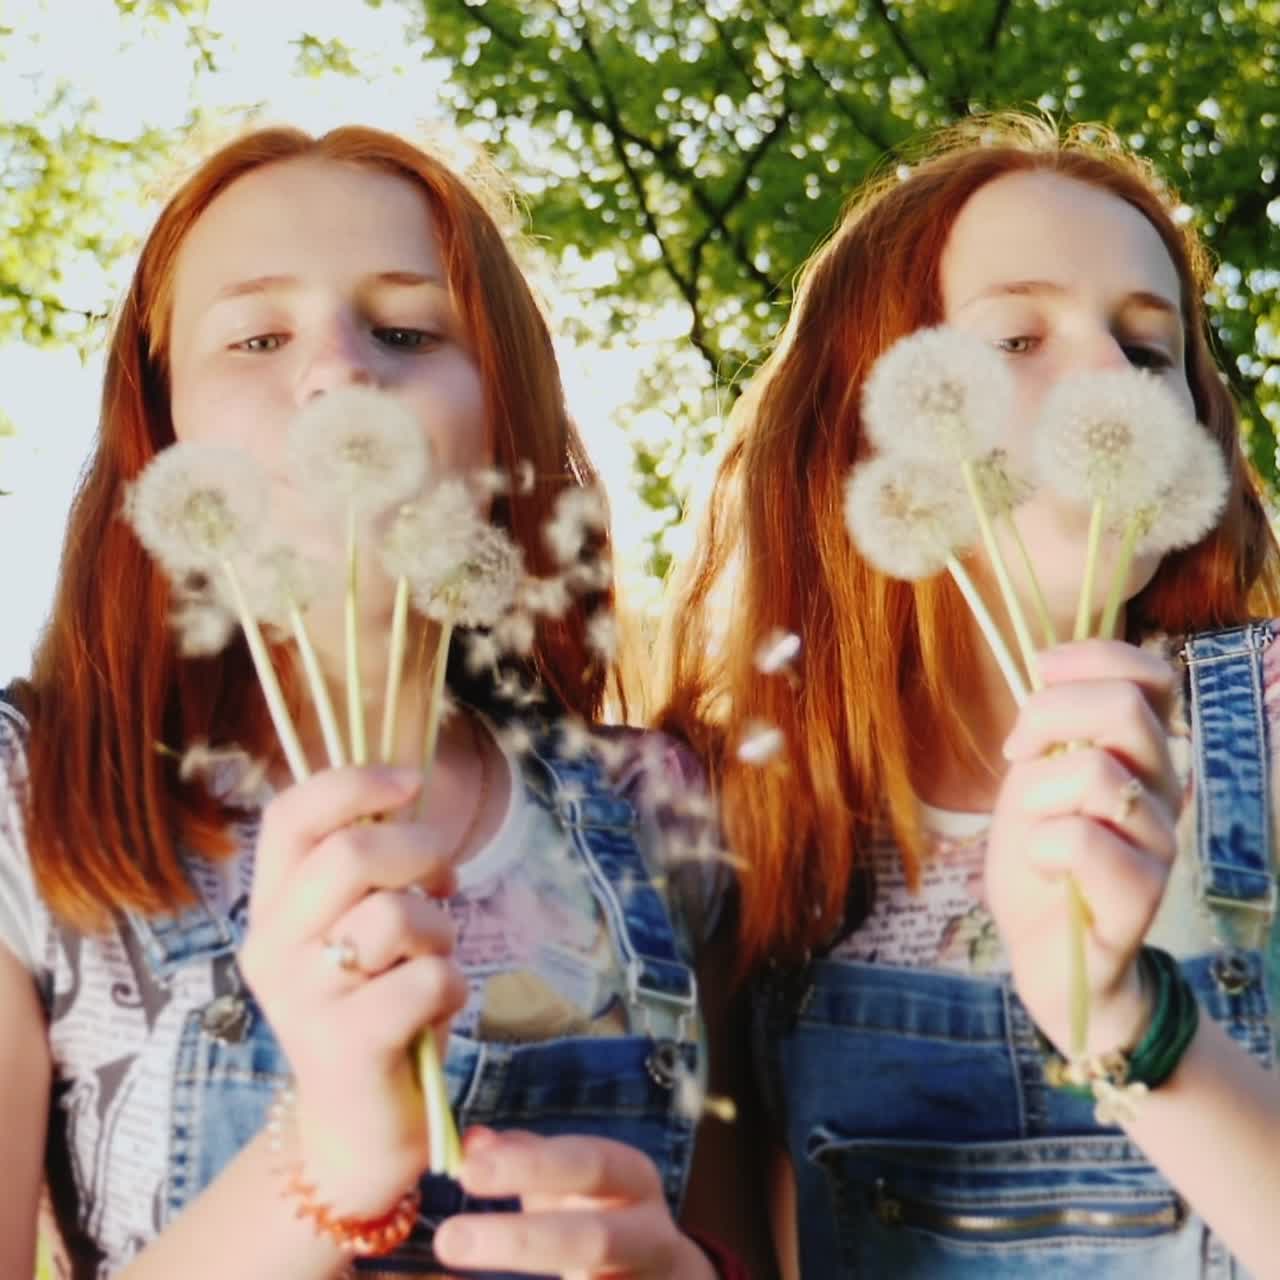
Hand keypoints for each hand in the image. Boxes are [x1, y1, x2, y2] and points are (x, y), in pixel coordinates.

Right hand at [239, 765, 466, 1215]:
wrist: (358, 1124)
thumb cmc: (373, 1006)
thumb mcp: (361, 927)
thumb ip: (371, 869)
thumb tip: (412, 790)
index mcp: (271, 906)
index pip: (290, 815)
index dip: (354, 781)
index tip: (413, 779)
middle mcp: (271, 947)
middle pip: (350, 855)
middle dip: (422, 852)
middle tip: (445, 881)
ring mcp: (302, 1000)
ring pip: (394, 917)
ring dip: (440, 929)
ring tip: (435, 958)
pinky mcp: (343, 1047)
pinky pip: (425, 980)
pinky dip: (452, 985)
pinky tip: (438, 1008)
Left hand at [433, 1129, 717, 1279]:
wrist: (665, 1274)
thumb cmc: (601, 1211)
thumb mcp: (575, 1178)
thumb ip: (527, 1157)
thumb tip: (471, 1141)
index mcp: (633, 1180)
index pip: (586, 1164)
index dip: (529, 1167)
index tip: (467, 1172)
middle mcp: (650, 1236)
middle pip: (593, 1240)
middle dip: (520, 1243)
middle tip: (448, 1241)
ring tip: (459, 1264)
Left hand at [986, 640, 1180, 1054]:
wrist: (1045, 952)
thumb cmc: (1040, 858)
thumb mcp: (1034, 776)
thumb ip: (1052, 727)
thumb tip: (1050, 667)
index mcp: (1143, 753)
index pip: (1153, 674)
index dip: (1091, 659)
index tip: (1036, 677)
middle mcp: (1166, 790)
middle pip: (1125, 708)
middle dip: (1048, 714)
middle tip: (1016, 752)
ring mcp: (1160, 843)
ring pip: (1097, 773)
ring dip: (1038, 793)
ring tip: (1033, 828)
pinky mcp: (1141, 896)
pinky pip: (1082, 840)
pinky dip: (1041, 848)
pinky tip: (1045, 870)